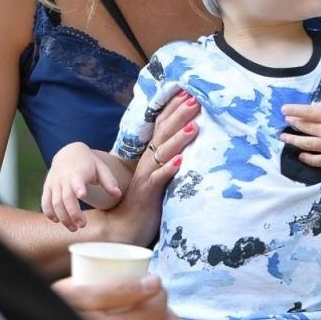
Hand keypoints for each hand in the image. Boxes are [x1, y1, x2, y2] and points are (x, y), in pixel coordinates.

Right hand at [42, 143, 124, 230]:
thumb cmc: (89, 164)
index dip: (79, 187)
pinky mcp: (47, 187)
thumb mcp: (101, 168)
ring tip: (73, 228)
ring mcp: (54, 183)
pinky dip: (49, 213)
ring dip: (63, 217)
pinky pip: (45, 202)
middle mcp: (64, 178)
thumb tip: (118, 194)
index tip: (82, 195)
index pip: (78, 180)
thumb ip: (109, 182)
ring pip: (55, 203)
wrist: (68, 152)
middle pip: (66, 198)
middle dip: (73, 214)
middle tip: (82, 226)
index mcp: (79, 172)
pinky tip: (57, 221)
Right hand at [90, 92, 200, 243]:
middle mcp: (148, 161)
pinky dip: (169, 170)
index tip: (189, 92)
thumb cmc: (147, 201)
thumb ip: (170, 158)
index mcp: (152, 155)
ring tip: (194, 126)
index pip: (162, 125)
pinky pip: (158, 180)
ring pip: (162, 153)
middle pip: (163, 133)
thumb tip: (190, 143)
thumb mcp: (160, 175)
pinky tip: (180, 162)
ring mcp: (147, 176)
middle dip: (179, 115)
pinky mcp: (148, 193)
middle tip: (195, 99)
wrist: (124, 227)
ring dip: (179, 138)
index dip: (174, 108)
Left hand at [280, 101, 320, 169]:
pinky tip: (301, 155)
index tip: (283, 110)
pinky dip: (306, 158)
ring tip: (284, 137)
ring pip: (306, 144)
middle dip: (292, 124)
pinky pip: (317, 160)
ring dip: (293, 140)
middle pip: (304, 127)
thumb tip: (311, 110)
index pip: (306, 112)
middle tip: (285, 122)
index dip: (293, 111)